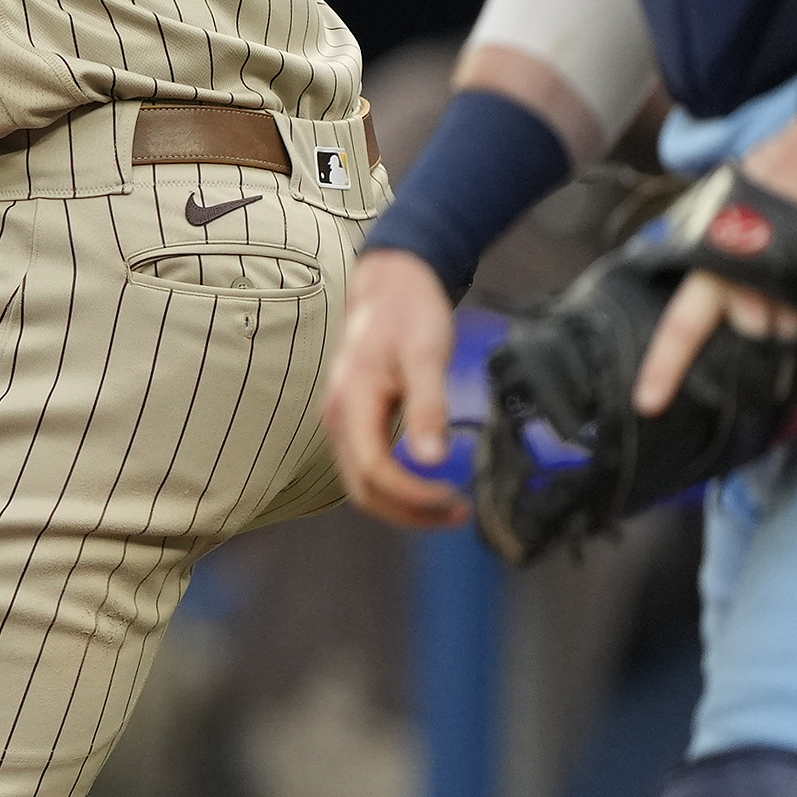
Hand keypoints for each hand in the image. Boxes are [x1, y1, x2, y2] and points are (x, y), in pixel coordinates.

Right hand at [321, 248, 471, 528]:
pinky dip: (398, 488)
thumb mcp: (425, 355)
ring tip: (449, 503)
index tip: (454, 499)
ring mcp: (343, 421)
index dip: (413, 497)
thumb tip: (434, 459)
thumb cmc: (408, 313)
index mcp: (352, 403)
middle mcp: (339, 418)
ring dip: (404, 505)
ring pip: (363, 486)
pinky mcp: (355, 421)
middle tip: (458, 513)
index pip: (375, 473)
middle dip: (410, 512)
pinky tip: (428, 482)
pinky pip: (368, 469)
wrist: (389, 283)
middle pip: (364, 491)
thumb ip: (427, 406)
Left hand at [630, 117, 796, 416]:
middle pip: (750, 335)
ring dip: (795, 324)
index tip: (647, 403)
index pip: (683, 324)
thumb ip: (704, 252)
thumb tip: (688, 291)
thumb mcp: (720, 208)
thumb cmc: (771, 181)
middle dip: (756, 327)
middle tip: (768, 294)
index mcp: (714, 260)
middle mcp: (754, 277)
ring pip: (792, 336)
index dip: (665, 366)